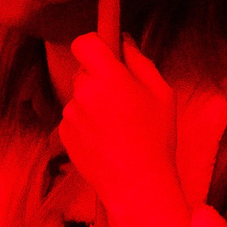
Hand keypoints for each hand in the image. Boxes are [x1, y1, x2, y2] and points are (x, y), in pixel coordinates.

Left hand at [58, 33, 194, 226]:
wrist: (136, 185)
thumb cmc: (156, 138)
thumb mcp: (162, 94)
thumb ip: (140, 62)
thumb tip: (124, 41)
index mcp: (108, 78)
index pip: (84, 43)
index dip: (94, 45)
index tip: (107, 54)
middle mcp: (83, 93)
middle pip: (83, 71)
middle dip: (99, 78)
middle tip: (122, 98)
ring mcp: (70, 115)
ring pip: (79, 96)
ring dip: (92, 102)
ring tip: (116, 126)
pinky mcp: (63, 135)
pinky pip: (73, 118)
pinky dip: (86, 123)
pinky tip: (105, 140)